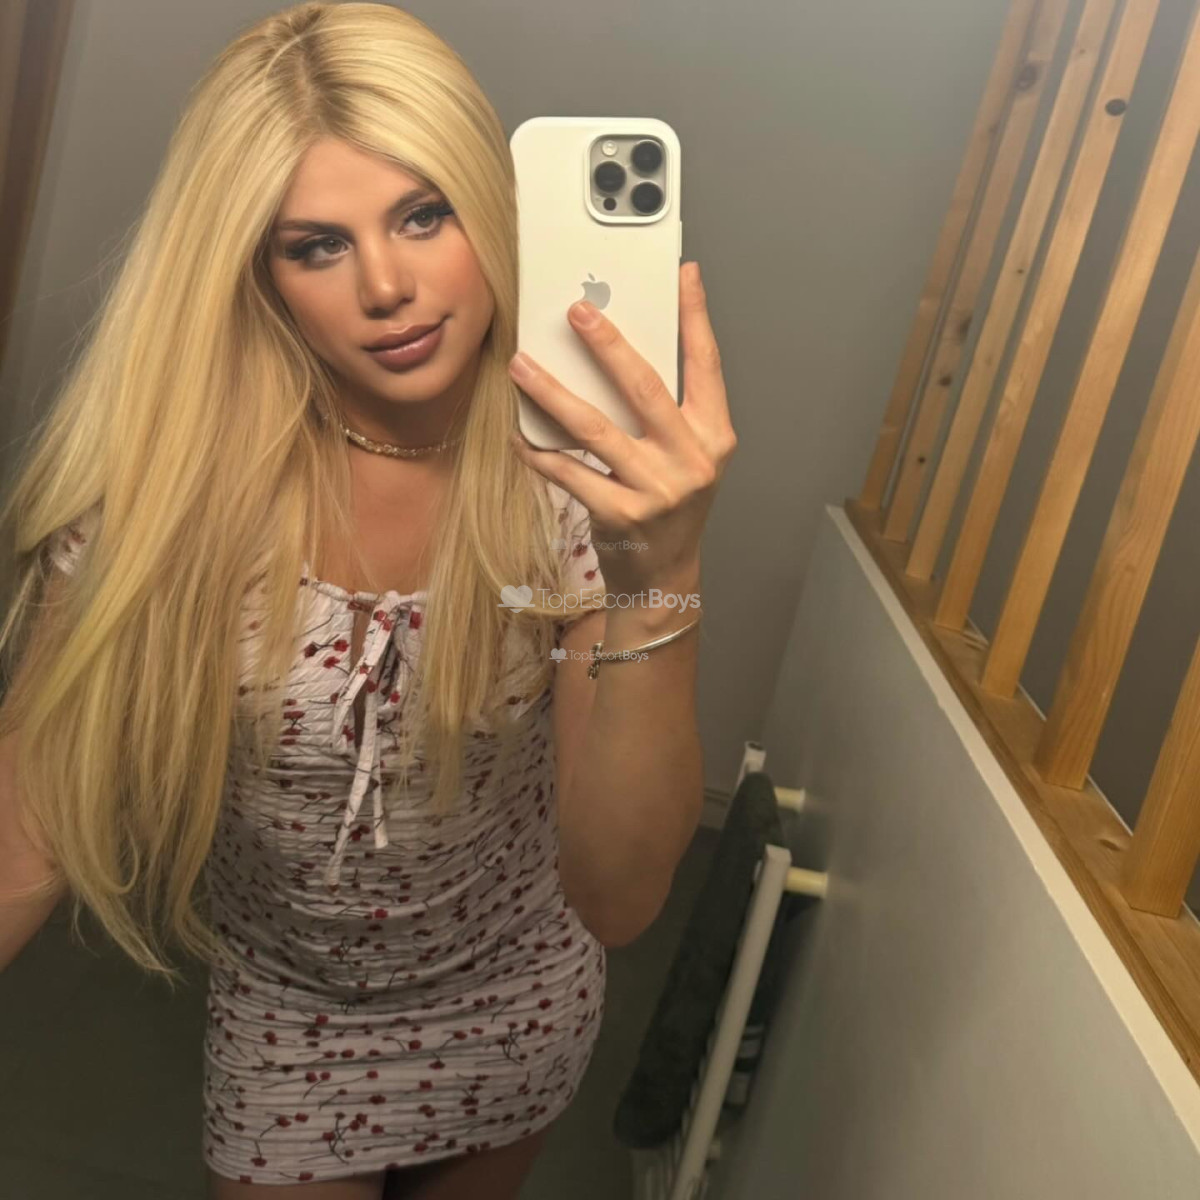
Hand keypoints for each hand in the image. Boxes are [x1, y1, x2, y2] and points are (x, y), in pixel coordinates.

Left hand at [507, 261, 736, 601]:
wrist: (663, 576)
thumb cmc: (669, 506)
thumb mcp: (685, 456)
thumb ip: (665, 411)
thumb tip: (618, 351)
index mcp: (714, 438)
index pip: (707, 366)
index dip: (696, 317)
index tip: (683, 274)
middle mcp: (692, 461)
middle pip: (646, 388)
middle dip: (609, 345)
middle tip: (576, 311)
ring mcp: (657, 491)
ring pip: (597, 429)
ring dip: (553, 393)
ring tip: (521, 366)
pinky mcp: (621, 515)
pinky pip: (569, 472)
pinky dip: (539, 451)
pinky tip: (518, 432)